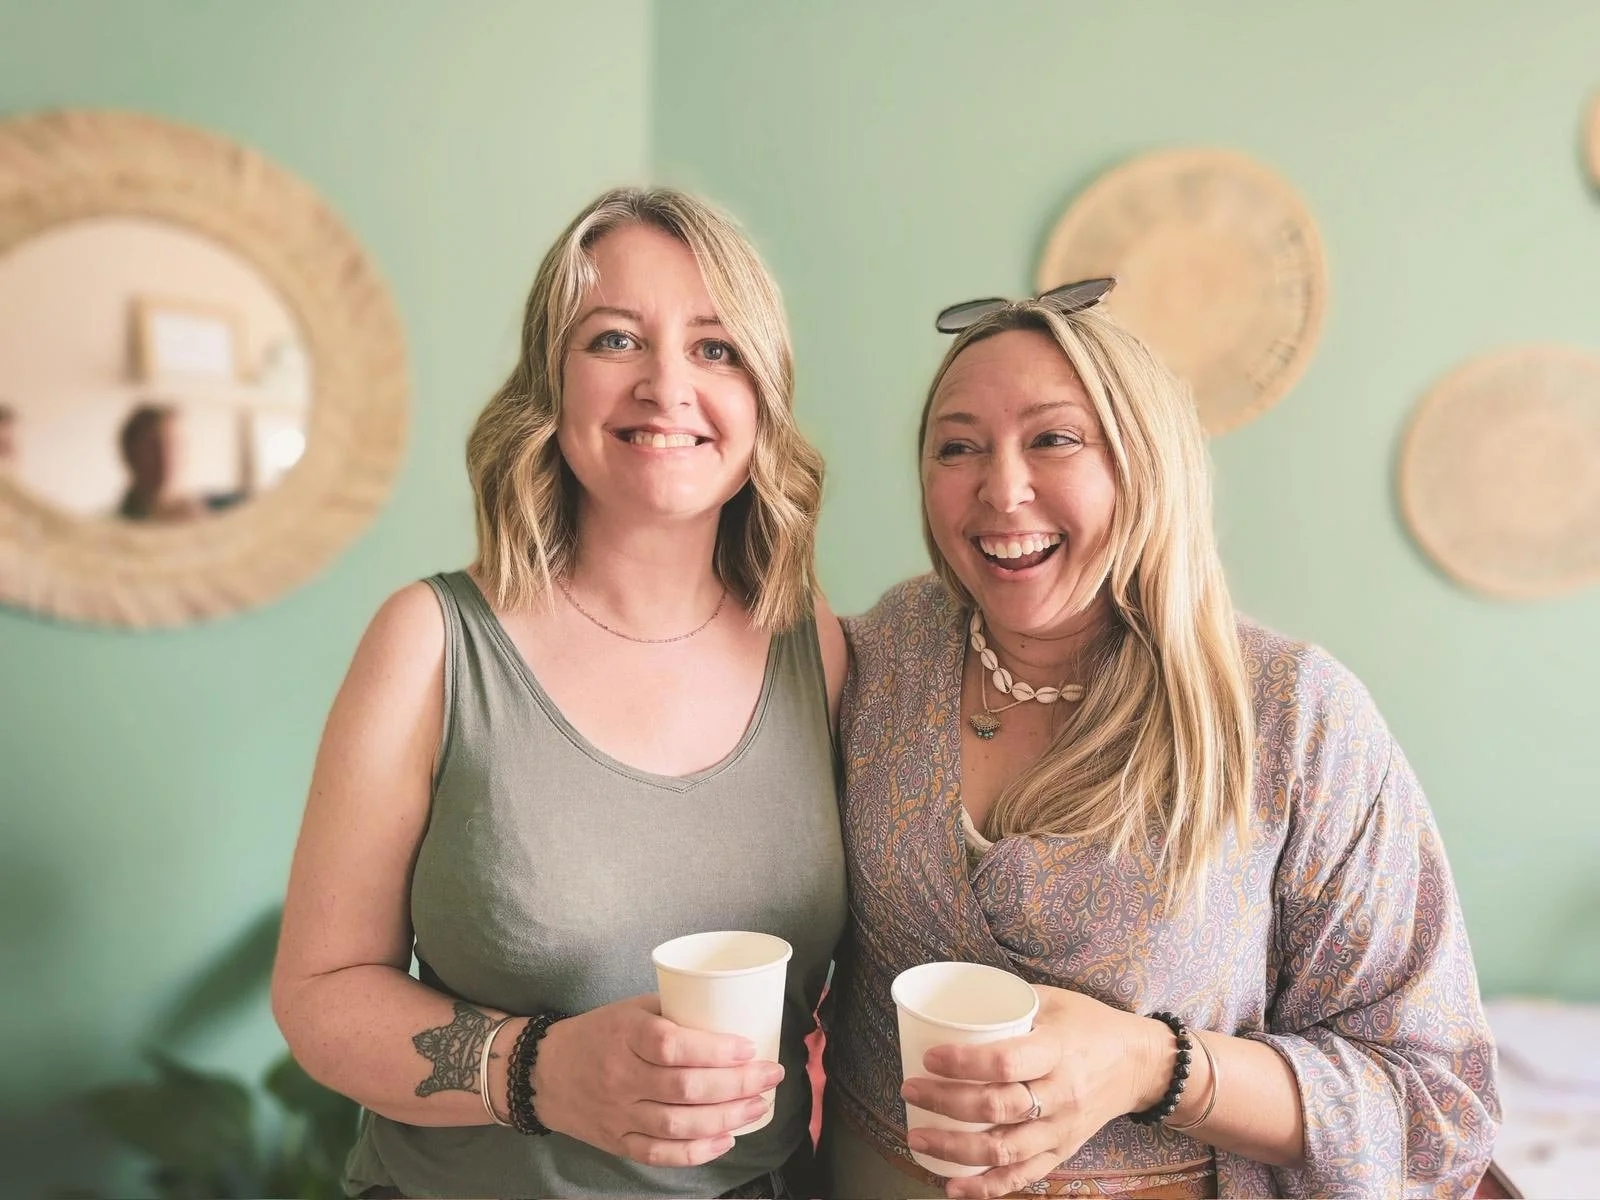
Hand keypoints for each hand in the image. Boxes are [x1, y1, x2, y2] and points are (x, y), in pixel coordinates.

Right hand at [529, 994, 784, 1166]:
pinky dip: (696, 1152)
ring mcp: (618, 1113)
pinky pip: (660, 1154)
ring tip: (758, 1106)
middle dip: (736, 1085)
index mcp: (625, 1035)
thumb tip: (729, 1014)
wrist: (543, 1072)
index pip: (673, 1046)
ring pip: (678, 1125)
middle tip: (770, 1076)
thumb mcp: (629, 1009)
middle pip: (685, 1089)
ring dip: (726, 1118)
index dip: (716, 1050)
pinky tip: (726, 1140)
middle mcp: (621, 1076)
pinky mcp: (617, 1141)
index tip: (749, 1047)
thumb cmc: (597, 1032)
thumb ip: (673, 1012)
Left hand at [899, 986, 1164, 1198]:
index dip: (963, 1063)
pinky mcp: (1063, 1151)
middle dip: (945, 1103)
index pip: (1006, 1062)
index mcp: (1058, 1050)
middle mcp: (1061, 1094)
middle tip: (909, 1091)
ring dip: (955, 1148)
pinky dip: (986, 1186)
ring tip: (917, 1137)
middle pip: (997, 1107)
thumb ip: (1009, 1004)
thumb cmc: (1090, 1025)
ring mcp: (1062, 1128)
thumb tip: (955, 1003)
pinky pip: (1023, 1176)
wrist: (1140, 1064)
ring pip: (1004, 1148)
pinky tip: (953, 1186)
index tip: (929, 1057)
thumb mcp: (1054, 1000)